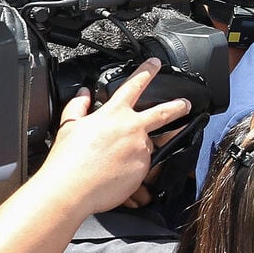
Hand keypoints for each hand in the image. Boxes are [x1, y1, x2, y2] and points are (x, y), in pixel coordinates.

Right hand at [37, 59, 192, 214]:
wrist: (72, 188)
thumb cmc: (68, 159)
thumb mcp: (69, 124)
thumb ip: (79, 105)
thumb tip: (83, 94)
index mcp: (114, 113)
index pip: (134, 85)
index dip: (147, 70)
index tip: (155, 64)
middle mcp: (132, 128)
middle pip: (163, 113)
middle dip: (178, 106)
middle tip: (185, 104)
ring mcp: (140, 149)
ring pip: (147, 144)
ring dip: (137, 148)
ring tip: (117, 158)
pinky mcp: (143, 170)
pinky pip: (143, 165)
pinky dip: (133, 166)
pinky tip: (115, 171)